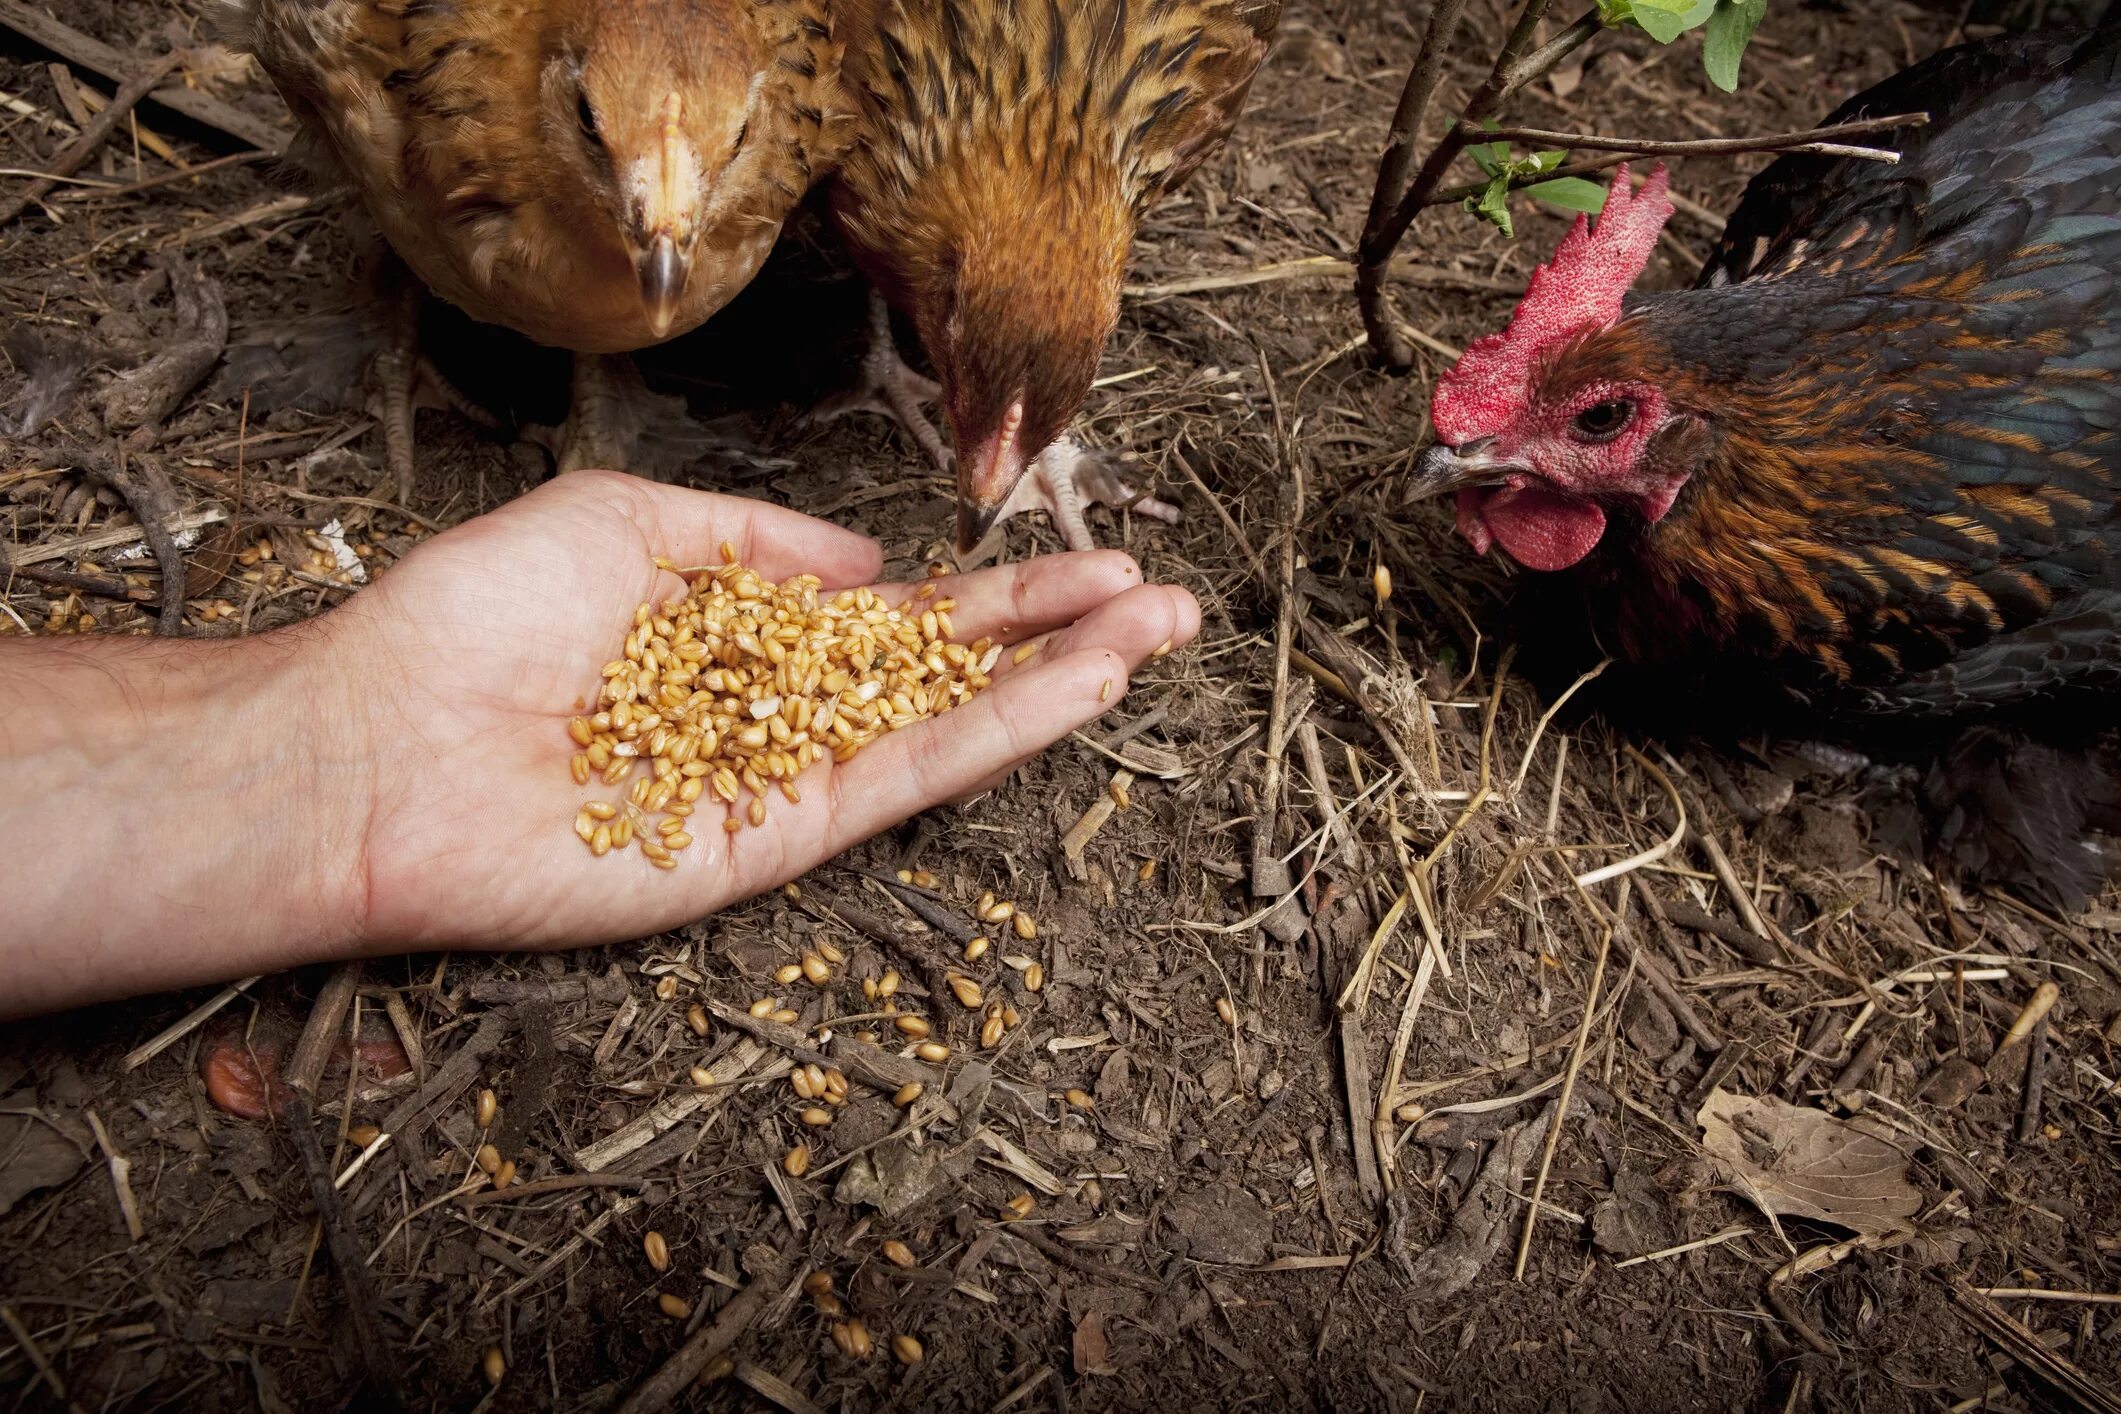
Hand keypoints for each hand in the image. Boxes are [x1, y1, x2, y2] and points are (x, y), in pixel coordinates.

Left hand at [327, 471, 1198, 949]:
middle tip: (1169, 598)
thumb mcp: (619, 521)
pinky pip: (902, 783)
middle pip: (949, 672)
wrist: (376, 744)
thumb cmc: (471, 621)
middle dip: (1059, 632)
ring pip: (949, 728)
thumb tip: (864, 561)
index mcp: (742, 638)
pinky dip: (995, 735)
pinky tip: (1074, 690)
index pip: (898, 615)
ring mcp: (785, 782)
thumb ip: (752, 538)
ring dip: (1060, 682)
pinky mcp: (776, 844)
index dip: (997, 589)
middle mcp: (778, 714)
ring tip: (1158, 634)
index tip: (1090, 558)